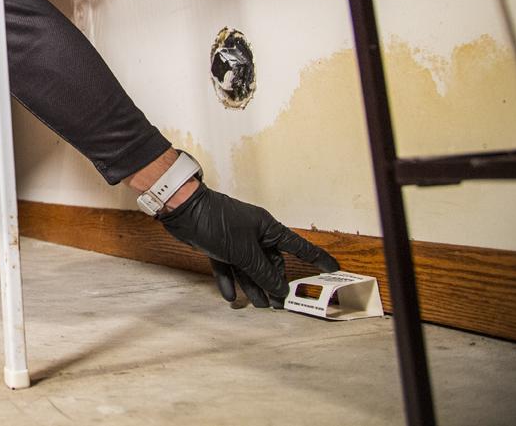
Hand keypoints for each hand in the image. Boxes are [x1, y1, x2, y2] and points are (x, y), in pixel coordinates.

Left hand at [160, 183, 338, 308]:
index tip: (333, 268)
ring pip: (249, 267)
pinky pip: (228, 265)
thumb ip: (262, 271)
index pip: (298, 245)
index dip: (316, 258)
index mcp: (267, 228)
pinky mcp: (217, 245)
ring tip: (259, 306)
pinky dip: (229, 280)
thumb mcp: (244, 251)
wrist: (183, 210)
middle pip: (270, 262)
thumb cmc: (217, 223)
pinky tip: (230, 297)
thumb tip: (280, 288)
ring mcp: (235, 239)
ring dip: (253, 286)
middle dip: (274, 282)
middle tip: (278, 304)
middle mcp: (253, 233)